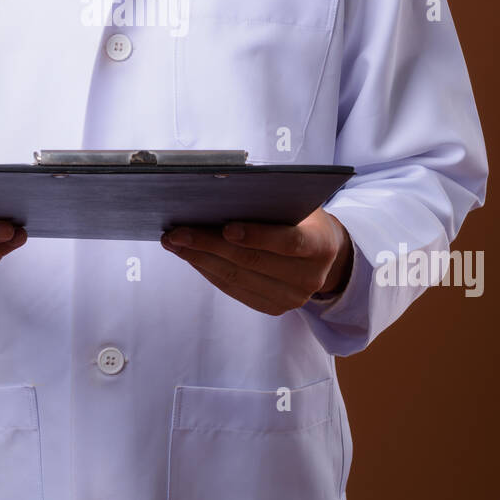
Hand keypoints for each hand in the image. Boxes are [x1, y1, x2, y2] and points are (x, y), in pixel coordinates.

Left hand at [160, 209, 352, 316]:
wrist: (325, 251)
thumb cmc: (303, 217)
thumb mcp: (298, 202)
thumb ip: (270, 200)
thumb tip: (219, 192)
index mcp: (320, 245)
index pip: (288, 242)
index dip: (256, 236)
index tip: (226, 227)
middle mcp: (310, 277)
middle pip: (252, 262)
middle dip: (209, 245)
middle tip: (177, 232)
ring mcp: (292, 297)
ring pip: (237, 278)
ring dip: (200, 259)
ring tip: (175, 243)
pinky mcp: (274, 307)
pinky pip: (234, 290)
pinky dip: (208, 271)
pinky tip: (191, 256)